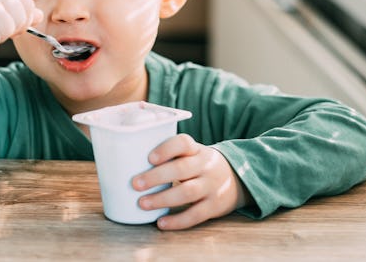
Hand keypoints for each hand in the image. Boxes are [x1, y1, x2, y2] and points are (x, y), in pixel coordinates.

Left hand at [132, 134, 248, 229]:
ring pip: (188, 192)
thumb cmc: (200, 166)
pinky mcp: (214, 205)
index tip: (149, 158)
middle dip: (156, 177)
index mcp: (196, 150)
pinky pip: (196, 214)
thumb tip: (128, 164)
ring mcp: (212, 185)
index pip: (183, 143)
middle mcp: (205, 165)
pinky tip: (161, 223)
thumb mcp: (191, 155)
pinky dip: (177, 221)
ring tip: (143, 203)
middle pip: (182, 169)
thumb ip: (170, 157)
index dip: (166, 149)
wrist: (236, 179)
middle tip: (135, 183)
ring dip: (163, 199)